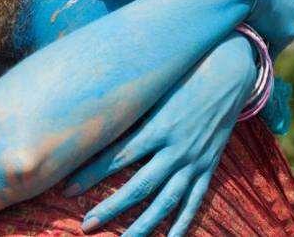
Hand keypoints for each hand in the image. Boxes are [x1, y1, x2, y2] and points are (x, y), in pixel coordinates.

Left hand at [63, 36, 255, 236]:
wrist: (227, 73)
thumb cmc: (181, 77)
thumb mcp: (153, 89)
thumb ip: (127, 107)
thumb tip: (88, 116)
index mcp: (157, 126)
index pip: (117, 157)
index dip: (90, 175)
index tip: (66, 190)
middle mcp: (176, 148)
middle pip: (139, 186)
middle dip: (110, 208)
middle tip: (86, 225)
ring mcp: (194, 160)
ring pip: (166, 201)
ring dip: (143, 225)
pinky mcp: (208, 166)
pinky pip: (194, 200)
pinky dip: (182, 222)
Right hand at [213, 0, 293, 56]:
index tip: (253, 1)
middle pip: (286, 4)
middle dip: (273, 12)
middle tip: (254, 20)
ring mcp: (293, 11)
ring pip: (284, 24)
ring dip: (271, 30)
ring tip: (252, 40)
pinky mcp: (288, 31)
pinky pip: (277, 44)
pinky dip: (268, 49)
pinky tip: (255, 57)